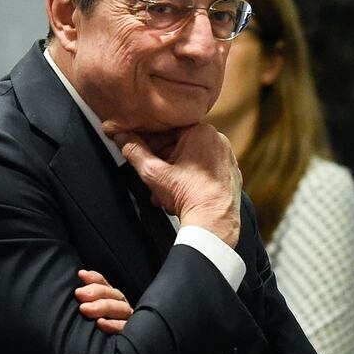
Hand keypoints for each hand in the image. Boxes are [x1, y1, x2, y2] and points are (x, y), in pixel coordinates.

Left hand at [74, 269, 132, 333]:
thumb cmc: (93, 340)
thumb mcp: (89, 317)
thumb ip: (85, 304)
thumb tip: (72, 287)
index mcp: (114, 302)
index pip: (106, 285)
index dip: (95, 279)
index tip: (80, 275)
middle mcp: (123, 310)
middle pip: (114, 295)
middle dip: (97, 292)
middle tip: (79, 294)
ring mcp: (130, 323)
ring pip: (121, 309)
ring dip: (103, 306)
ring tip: (85, 309)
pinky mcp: (133, 338)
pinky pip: (125, 329)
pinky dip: (113, 325)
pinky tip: (100, 324)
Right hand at [113, 125, 241, 246]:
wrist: (214, 222)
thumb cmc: (191, 197)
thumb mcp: (153, 172)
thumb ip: (134, 152)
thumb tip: (123, 139)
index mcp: (202, 132)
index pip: (167, 130)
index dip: (149, 144)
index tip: (139, 152)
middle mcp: (218, 142)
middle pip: (179, 147)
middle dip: (161, 164)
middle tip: (150, 178)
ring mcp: (226, 159)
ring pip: (191, 161)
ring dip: (173, 176)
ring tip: (162, 192)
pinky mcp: (230, 176)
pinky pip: (205, 173)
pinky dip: (190, 181)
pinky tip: (179, 196)